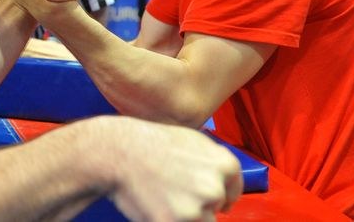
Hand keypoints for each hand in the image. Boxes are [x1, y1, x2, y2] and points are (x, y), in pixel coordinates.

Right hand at [90, 116, 242, 220]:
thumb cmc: (151, 143)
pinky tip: (154, 204)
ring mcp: (195, 208)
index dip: (222, 197)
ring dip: (185, 216)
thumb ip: (213, 163)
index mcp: (225, 164)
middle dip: (200, 206)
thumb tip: (223, 184)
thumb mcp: (192, 140)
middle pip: (215, 209)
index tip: (216, 202)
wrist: (119, 151)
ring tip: (163, 196)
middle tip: (175, 192)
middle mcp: (214, 188)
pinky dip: (165, 219)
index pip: (233, 192)